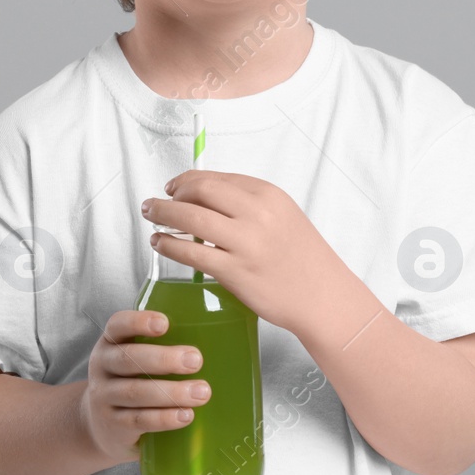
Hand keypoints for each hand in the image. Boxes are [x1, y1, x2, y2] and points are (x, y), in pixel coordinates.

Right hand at [77, 309, 211, 464]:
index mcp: (110, 343)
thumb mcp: (136, 361)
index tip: (165, 323)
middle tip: (196, 359)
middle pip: (128, 359)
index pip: (118, 325)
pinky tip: (186, 415)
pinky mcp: (113, 427)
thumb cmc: (132, 383)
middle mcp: (102, 368)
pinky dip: (164, 418)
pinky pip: (139, 421)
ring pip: (136, 392)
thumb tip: (221, 339)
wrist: (100, 428)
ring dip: (171, 392)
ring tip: (202, 392)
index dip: (139, 322)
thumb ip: (163, 348)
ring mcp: (104, 398)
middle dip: (163, 359)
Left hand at [141, 170, 358, 335]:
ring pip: (191, 218)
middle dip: (171, 194)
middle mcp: (257, 213)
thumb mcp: (283, 216)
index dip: (187, 179)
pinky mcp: (235, 272)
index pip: (217, 178)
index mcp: (268, 195)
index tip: (173, 186)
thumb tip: (206, 196)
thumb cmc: (303, 258)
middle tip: (156, 202)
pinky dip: (169, 244)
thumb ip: (249, 204)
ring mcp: (246, 243)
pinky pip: (191, 252)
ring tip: (151, 217)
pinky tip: (161, 243)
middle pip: (200, 191)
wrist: (323, 296)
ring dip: (163, 215)